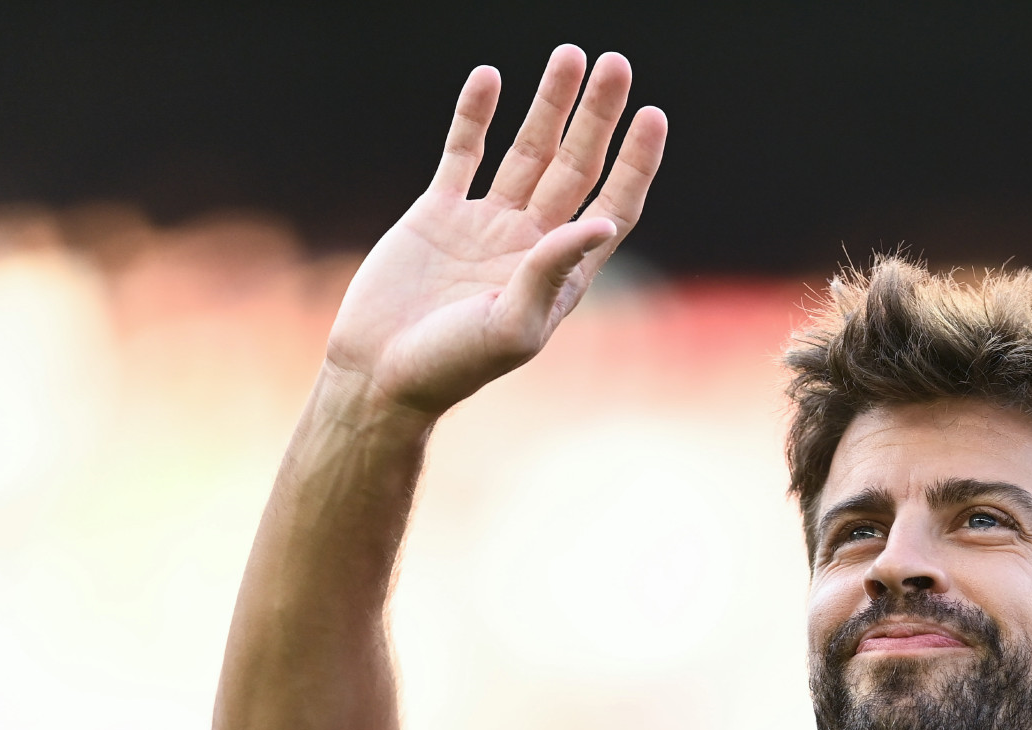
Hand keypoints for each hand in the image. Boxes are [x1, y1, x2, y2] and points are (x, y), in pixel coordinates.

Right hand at [325, 47, 667, 414]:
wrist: (379, 372)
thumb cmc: (453, 366)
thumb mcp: (513, 326)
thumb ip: (553, 272)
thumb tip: (602, 222)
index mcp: (562, 273)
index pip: (613, 204)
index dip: (636, 163)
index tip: (653, 117)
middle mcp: (531, 242)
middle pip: (576, 165)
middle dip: (598, 116)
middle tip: (617, 64)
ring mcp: (486, 224)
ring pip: (527, 150)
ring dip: (549, 105)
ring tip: (568, 55)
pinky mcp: (437, 213)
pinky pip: (462, 153)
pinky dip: (474, 116)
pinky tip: (490, 77)